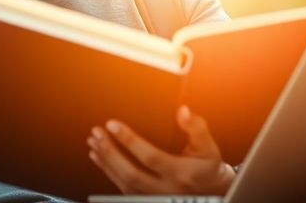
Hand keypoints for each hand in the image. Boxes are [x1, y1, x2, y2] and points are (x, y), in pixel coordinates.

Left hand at [87, 106, 234, 194]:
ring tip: (94, 141)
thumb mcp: (208, 146)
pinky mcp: (146, 198)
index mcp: (181, 173)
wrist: (211, 192)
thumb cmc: (207, 166)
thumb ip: (196, 127)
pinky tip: (98, 157)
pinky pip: (122, 188)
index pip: (150, 157)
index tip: (112, 124)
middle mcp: (166, 189)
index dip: (130, 141)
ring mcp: (154, 196)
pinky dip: (108, 171)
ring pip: (123, 182)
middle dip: (110, 152)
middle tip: (97, 133)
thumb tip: (183, 111)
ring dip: (106, 161)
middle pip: (131, 173)